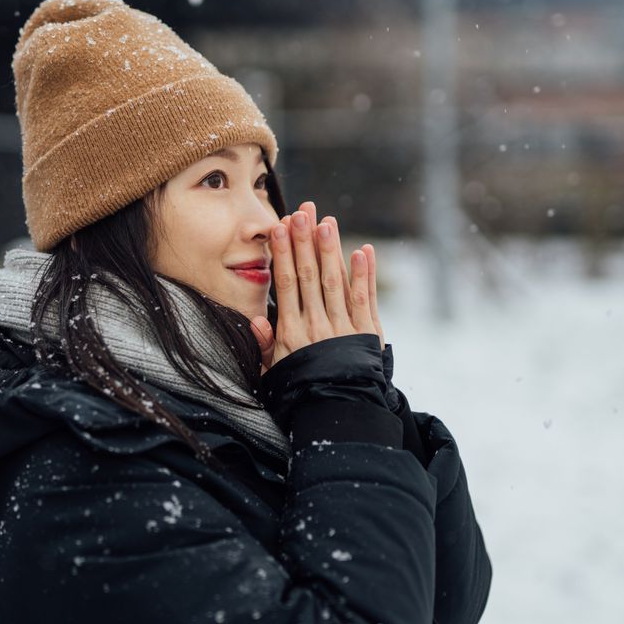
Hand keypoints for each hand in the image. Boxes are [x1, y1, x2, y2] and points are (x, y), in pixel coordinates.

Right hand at [249, 201, 384, 373]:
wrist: (337, 410)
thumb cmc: (300, 389)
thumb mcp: (273, 371)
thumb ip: (265, 345)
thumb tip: (256, 320)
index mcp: (292, 332)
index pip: (286, 285)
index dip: (283, 255)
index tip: (280, 229)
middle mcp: (316, 326)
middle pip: (309, 276)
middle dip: (305, 242)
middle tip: (302, 213)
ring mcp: (343, 328)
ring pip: (335, 282)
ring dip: (331, 250)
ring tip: (328, 222)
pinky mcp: (367, 334)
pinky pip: (364, 300)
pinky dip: (364, 275)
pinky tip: (362, 252)